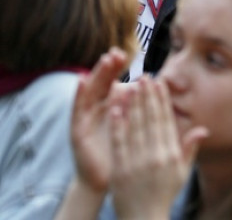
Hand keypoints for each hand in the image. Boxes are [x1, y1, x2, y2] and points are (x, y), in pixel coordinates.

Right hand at [69, 47, 129, 193]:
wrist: (111, 179)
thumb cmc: (126, 152)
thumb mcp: (136, 127)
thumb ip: (143, 108)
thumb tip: (153, 87)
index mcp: (114, 105)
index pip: (116, 81)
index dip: (122, 68)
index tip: (130, 53)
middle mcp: (98, 107)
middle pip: (103, 82)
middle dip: (109, 67)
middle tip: (117, 53)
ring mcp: (87, 116)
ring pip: (91, 90)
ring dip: (97, 74)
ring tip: (104, 60)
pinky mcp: (78, 127)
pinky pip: (77, 107)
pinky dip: (79, 93)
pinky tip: (81, 80)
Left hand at [110, 79, 206, 219]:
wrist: (144, 219)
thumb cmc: (163, 195)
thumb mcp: (181, 174)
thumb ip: (190, 149)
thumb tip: (203, 129)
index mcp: (171, 155)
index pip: (166, 121)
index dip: (162, 100)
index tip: (159, 83)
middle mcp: (156, 156)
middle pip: (151, 119)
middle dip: (148, 96)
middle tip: (145, 75)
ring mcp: (137, 161)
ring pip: (135, 126)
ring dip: (134, 103)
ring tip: (132, 84)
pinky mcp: (121, 167)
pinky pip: (119, 140)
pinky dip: (117, 123)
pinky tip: (116, 107)